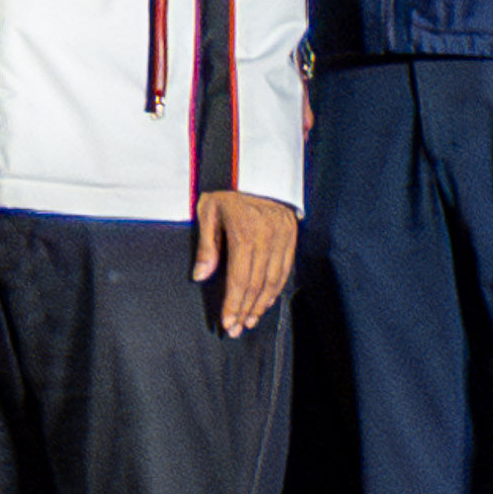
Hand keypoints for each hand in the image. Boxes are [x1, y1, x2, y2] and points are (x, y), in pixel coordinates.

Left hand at [193, 190, 296, 332]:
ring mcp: (283, 236)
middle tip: (237, 328)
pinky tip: (266, 300)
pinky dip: (276, 288)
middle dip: (246, 309)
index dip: (234, 304)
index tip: (227, 322)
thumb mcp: (208, 210)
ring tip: (250, 320)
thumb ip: (207, 245)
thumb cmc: (227, 187)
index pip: (240, 279)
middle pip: (258, 284)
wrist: (256, 165)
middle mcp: (268, 237)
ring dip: (262, 304)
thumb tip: (200, 276)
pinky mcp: (292, 235)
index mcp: (245, 233)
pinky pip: (286, 269)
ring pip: (274, 280)